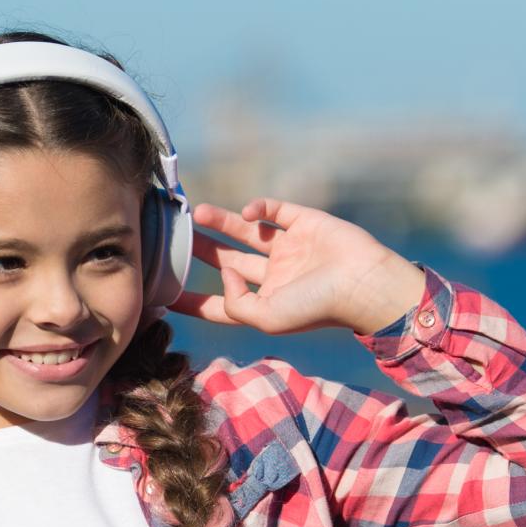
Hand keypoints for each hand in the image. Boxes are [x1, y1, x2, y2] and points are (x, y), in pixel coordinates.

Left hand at [171, 199, 427, 335]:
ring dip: (220, 222)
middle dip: (201, 252)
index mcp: (265, 303)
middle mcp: (274, 276)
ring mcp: (289, 249)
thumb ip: (236, 303)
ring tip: (195, 212)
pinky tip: (249, 212)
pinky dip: (258, 208)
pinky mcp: (304, 223)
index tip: (160, 294)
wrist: (364, 281)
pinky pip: (275, 211)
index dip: (191, 301)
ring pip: (245, 234)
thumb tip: (224, 273)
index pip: (220, 304)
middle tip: (174, 238)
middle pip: (227, 262)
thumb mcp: (268, 318)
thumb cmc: (318, 307)